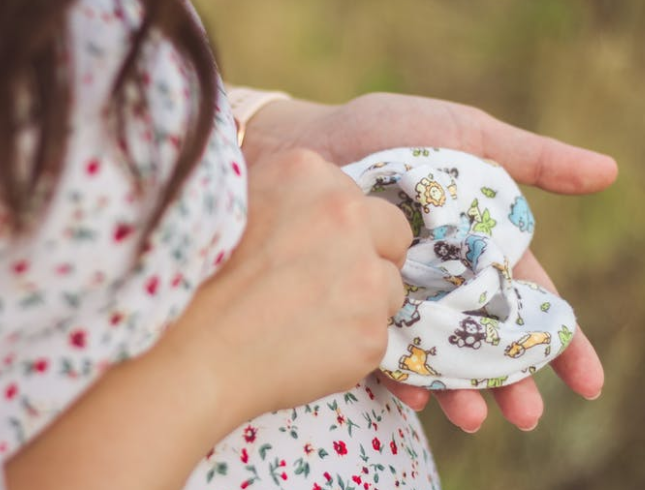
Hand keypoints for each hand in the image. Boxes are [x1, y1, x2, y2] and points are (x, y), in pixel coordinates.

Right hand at [186, 149, 411, 413]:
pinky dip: (353, 342)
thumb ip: (284, 193)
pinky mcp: (371, 331)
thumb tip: (308, 196)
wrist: (188, 353)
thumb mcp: (234, 202)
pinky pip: (378, 334)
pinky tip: (311, 348)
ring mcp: (364, 274)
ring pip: (391, 287)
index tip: (314, 249)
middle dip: (372, 255)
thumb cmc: (198, 279)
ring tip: (314, 319)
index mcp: (308, 174)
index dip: (339, 228)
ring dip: (364, 302)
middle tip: (333, 282)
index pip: (356, 198)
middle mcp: (345, 214)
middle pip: (393, 232)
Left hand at [241, 92, 616, 430]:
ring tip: (471, 418)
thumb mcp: (469, 136)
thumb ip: (534, 158)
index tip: (586, 383)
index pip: (530, 303)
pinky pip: (384, 348)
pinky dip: (400, 374)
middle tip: (527, 416)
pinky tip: (413, 394)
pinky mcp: (360, 302)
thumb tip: (611, 173)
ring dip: (459, 390)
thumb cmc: (392, 132)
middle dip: (511, 381)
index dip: (562, 343)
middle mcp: (446, 280)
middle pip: (488, 342)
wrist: (315, 142)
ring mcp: (404, 295)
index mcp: (481, 249)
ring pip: (441, 356)